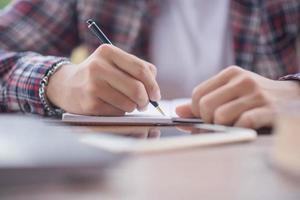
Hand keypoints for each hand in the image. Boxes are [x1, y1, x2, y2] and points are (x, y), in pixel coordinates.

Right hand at [46, 44, 160, 114]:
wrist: (66, 85)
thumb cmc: (98, 75)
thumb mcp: (113, 62)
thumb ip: (137, 69)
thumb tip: (154, 89)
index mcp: (108, 52)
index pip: (141, 69)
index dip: (153, 85)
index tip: (156, 95)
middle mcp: (98, 67)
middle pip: (137, 88)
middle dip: (146, 100)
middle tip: (145, 104)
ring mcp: (93, 86)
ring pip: (129, 103)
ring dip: (133, 107)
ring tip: (127, 104)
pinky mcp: (90, 103)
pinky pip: (118, 113)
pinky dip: (120, 112)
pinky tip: (112, 106)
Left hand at [176, 66, 299, 128]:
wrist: (292, 98)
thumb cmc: (255, 98)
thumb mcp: (230, 94)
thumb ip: (204, 102)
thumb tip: (177, 111)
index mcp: (230, 74)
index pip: (198, 94)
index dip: (197, 111)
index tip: (206, 116)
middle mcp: (242, 80)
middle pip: (206, 106)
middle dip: (208, 120)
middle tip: (219, 123)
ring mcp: (256, 93)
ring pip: (221, 116)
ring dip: (223, 127)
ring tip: (234, 125)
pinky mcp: (269, 108)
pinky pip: (243, 122)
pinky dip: (239, 130)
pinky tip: (246, 127)